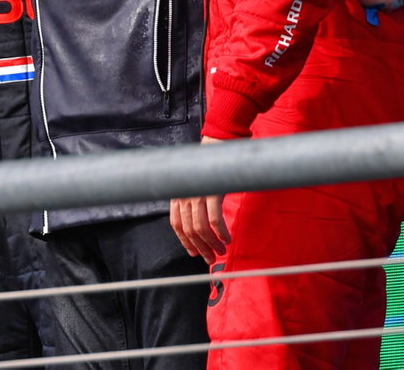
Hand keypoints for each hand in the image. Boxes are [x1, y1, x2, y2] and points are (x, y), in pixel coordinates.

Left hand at [168, 136, 230, 263]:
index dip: (184, 242)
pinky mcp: (211, 193)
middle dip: (201, 248)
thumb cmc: (209, 167)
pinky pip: (215, 221)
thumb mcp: (195, 185)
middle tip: (210, 258)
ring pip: (201, 229)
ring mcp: (197, 195)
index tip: (193, 252)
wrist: (218, 145)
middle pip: (189, 230)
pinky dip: (221, 233)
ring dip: (212, 244)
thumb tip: (201, 226)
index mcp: (178, 195)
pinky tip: (227, 239)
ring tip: (221, 250)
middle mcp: (184, 196)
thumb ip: (193, 202)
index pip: (176, 225)